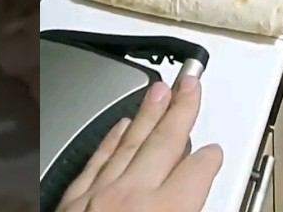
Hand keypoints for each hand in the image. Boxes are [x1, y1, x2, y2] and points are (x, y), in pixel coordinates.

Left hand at [58, 77, 222, 211]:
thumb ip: (184, 207)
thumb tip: (192, 198)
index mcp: (164, 209)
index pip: (197, 171)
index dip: (209, 159)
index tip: (213, 151)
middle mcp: (130, 196)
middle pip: (163, 142)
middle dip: (181, 109)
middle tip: (189, 84)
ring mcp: (96, 195)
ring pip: (128, 142)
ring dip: (148, 114)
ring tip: (159, 90)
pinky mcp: (70, 202)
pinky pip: (95, 161)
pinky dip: (110, 140)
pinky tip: (120, 126)